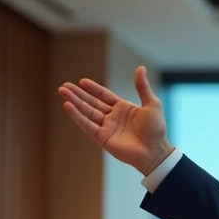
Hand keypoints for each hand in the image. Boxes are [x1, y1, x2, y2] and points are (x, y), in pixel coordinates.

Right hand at [58, 66, 174, 175]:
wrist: (155, 151)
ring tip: (62, 91)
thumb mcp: (152, 104)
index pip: (104, 96)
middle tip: (65, 86)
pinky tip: (68, 106)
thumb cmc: (156, 129)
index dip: (93, 89)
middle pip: (92, 103)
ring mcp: (106, 127)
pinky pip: (87, 125)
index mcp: (124, 108)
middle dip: (78, 94)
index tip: (82, 81)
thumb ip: (142, 87)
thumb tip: (141, 68)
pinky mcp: (102, 138)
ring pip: (87, 112)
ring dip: (74, 102)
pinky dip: (77, 116)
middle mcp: (113, 117)